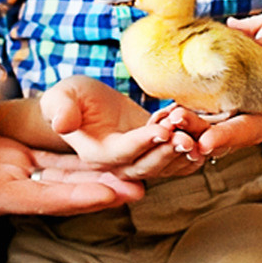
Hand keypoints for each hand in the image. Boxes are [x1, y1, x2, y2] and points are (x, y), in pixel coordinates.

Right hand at [0, 123, 133, 215]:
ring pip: (65, 175)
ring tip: (141, 169)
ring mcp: (10, 173)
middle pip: (66, 191)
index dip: (81, 196)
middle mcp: (7, 188)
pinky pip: (52, 158)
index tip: (115, 194)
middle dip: (105, 189)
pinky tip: (107, 151)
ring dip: (101, 173)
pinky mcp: (9, 156)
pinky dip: (80, 156)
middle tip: (146, 185)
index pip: (45, 199)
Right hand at [37, 78, 201, 180]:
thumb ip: (60, 109)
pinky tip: (201, 135)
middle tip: (186, 137)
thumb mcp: (62, 96)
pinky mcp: (152, 154)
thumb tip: (61, 124)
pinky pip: (173, 160)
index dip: (142, 142)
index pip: (121, 153)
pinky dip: (189, 151)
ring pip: (164, 166)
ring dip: (182, 154)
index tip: (162, 129)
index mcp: (95, 154)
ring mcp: (136, 161)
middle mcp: (117, 165)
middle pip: (146, 166)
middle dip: (168, 152)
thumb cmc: (72, 98)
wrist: (86, 104)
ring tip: (197, 136)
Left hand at [150, 104, 261, 162]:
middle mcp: (235, 129)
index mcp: (259, 125)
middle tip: (175, 121)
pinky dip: (172, 118)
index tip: (206, 142)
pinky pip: (184, 119)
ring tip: (164, 117)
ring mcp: (216, 123)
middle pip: (211, 134)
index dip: (224, 137)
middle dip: (193, 131)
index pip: (241, 133)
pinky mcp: (201, 114)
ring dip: (178, 125)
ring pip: (194, 129)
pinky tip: (159, 114)